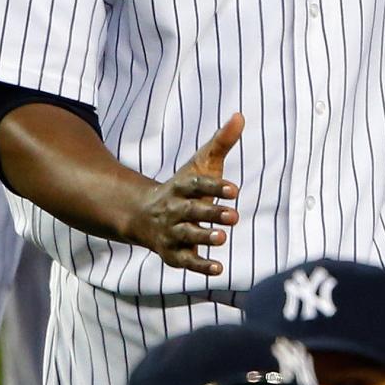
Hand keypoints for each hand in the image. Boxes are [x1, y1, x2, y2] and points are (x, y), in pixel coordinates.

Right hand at [127, 115, 241, 274]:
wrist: (144, 215)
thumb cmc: (182, 188)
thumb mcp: (200, 164)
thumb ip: (222, 143)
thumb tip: (241, 116)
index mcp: (180, 187)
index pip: (196, 185)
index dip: (214, 187)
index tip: (235, 190)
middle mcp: (173, 210)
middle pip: (191, 211)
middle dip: (211, 213)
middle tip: (235, 215)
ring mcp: (171, 232)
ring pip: (186, 235)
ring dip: (204, 237)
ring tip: (223, 237)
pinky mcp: (173, 253)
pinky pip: (185, 261)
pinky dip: (200, 266)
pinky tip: (219, 268)